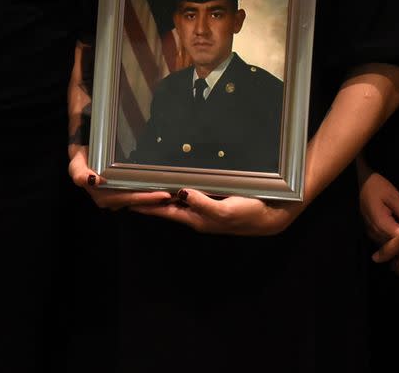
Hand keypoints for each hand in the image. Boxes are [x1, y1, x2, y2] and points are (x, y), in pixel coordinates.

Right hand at [68, 144, 170, 209]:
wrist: (83, 154)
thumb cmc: (80, 160)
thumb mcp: (75, 166)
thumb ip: (80, 175)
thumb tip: (94, 181)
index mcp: (103, 198)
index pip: (128, 199)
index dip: (145, 198)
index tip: (162, 195)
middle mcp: (112, 201)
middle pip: (138, 202)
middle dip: (156, 200)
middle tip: (175, 194)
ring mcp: (119, 197)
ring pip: (140, 200)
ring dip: (156, 198)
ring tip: (175, 194)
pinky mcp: (124, 191)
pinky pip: (139, 193)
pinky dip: (152, 192)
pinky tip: (165, 189)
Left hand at [130, 188, 301, 235]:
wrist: (273, 215)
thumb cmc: (250, 214)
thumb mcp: (226, 210)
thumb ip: (204, 203)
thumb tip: (182, 193)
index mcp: (195, 219)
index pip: (163, 210)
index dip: (145, 204)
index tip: (125, 197)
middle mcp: (196, 214)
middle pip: (165, 205)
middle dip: (146, 199)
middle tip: (127, 188)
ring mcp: (204, 207)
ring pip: (175, 199)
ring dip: (159, 192)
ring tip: (142, 183)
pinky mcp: (213, 199)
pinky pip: (188, 192)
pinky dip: (176, 187)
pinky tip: (172, 179)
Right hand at [359, 170, 398, 243]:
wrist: (362, 182)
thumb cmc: (379, 187)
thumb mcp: (395, 198)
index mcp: (380, 222)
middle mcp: (373, 231)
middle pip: (393, 244)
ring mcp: (370, 232)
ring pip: (388, 244)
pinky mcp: (370, 231)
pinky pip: (383, 240)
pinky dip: (392, 240)